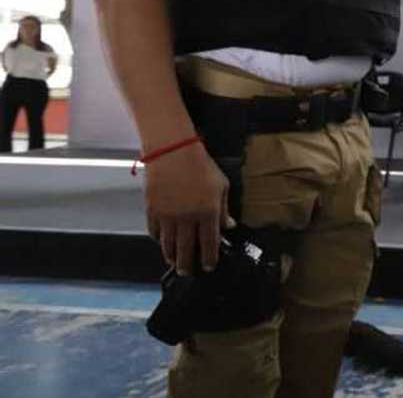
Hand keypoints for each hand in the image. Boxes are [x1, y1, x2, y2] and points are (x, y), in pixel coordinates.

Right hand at [144, 142, 232, 275]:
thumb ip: (224, 209)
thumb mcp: (221, 186)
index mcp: (207, 213)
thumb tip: (229, 226)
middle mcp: (187, 219)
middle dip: (188, 264)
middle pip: (187, 249)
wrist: (173, 152)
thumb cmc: (201, 166)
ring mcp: (167, 216)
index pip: (209, 243)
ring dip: (172, 256)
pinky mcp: (152, 211)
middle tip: (188, 272)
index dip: (209, 258)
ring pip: (169, 245)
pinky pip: (154, 232)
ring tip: (175, 263)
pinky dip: (158, 240)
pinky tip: (162, 243)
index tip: (209, 266)